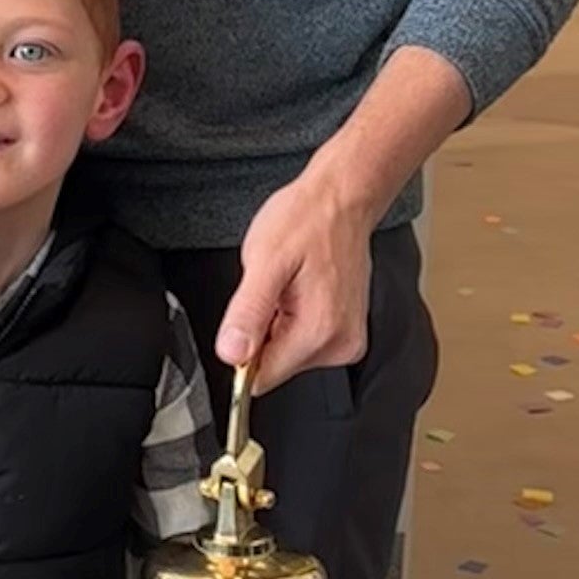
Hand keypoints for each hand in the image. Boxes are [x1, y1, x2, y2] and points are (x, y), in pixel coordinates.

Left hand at [219, 159, 371, 392]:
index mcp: (319, 332)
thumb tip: (231, 354)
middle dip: (262, 332)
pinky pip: (302, 341)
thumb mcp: (264, 261)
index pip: (262, 378)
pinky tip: (299, 289)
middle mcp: (340, 345)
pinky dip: (292, 318)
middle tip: (273, 290)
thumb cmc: (307, 221)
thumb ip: (247, 313)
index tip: (247, 316)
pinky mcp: (346, 333)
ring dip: (277, 324)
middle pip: (275, 367)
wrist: (341, 201)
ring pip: (287, 354)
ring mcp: (347, 340)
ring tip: (288, 285)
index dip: (242, 351)